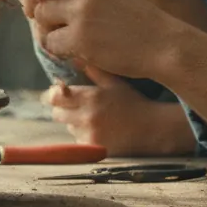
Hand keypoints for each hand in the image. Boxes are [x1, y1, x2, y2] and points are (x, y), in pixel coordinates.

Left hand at [28, 0, 182, 79]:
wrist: (162, 43)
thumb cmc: (139, 14)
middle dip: (35, 3)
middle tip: (48, 16)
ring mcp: (80, 11)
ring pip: (40, 17)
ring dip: (48, 29)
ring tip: (68, 36)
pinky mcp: (79, 37)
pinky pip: (49, 42)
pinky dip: (57, 48)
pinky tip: (74, 50)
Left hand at [40, 66, 194, 155]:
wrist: (151, 129)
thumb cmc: (133, 103)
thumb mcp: (115, 83)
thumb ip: (93, 71)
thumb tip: (74, 58)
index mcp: (91, 96)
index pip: (55, 97)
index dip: (55, 95)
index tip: (60, 93)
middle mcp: (87, 116)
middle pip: (57, 114)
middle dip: (64, 109)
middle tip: (78, 106)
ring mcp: (89, 134)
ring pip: (68, 127)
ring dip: (75, 123)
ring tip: (95, 119)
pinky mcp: (92, 148)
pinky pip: (78, 141)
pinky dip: (84, 136)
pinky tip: (100, 131)